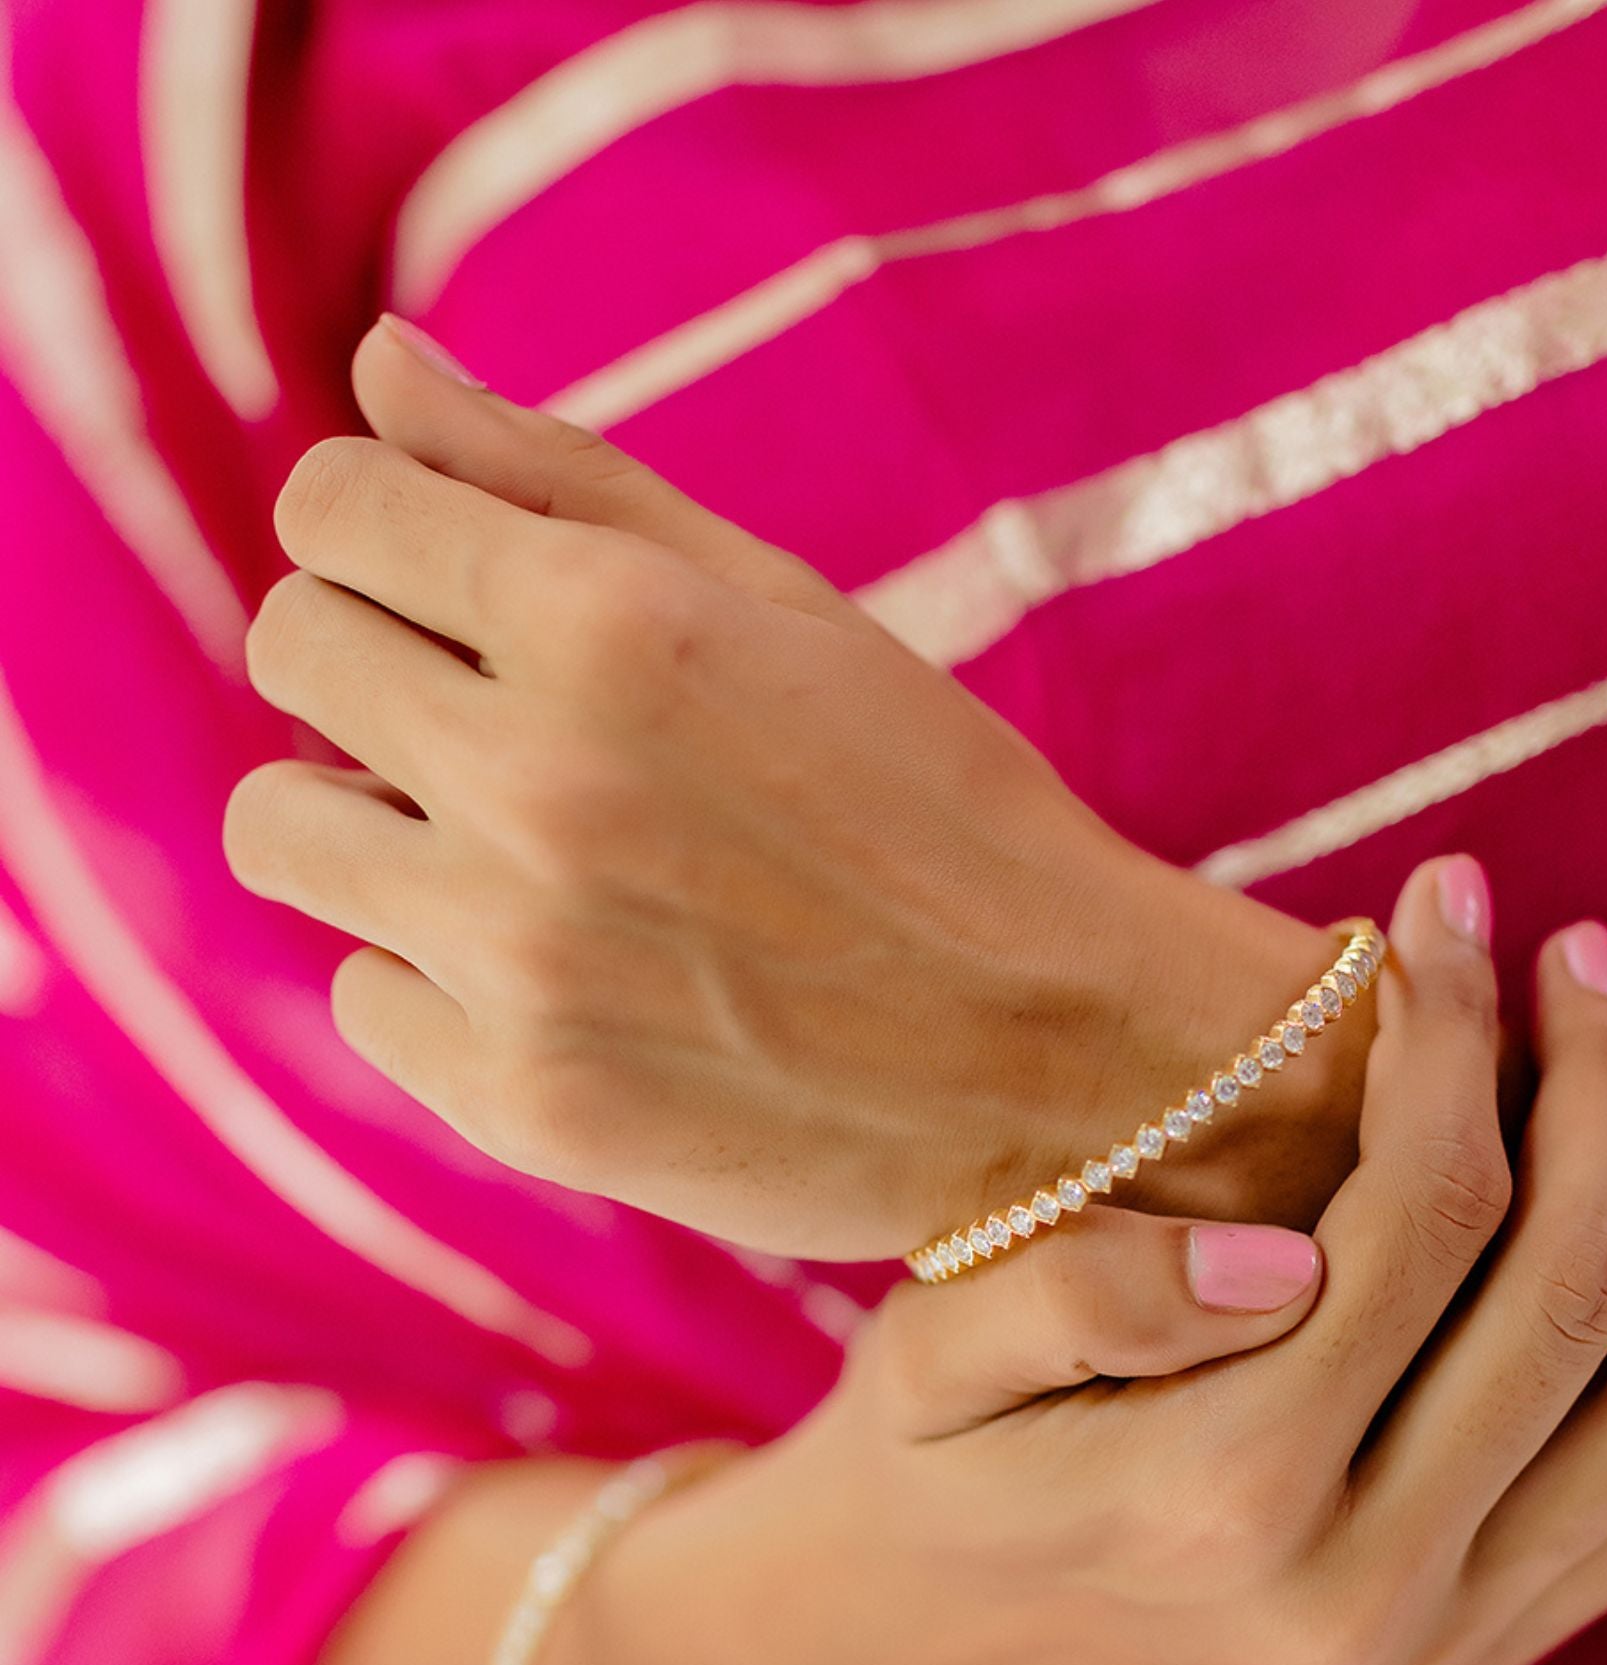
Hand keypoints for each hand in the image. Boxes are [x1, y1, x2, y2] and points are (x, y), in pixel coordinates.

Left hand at [226, 318, 1364, 1258]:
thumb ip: (563, 477)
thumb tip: (378, 367)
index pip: (334, 507)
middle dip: (372, 658)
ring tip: (509, 851)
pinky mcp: (519, 1100)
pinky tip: (566, 980)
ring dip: (372, 818)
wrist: (1071, 1058)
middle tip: (497, 718)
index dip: (384, 530)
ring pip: (280, 829)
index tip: (450, 582)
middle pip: (290, 648)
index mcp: (611, 618)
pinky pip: (361, 997)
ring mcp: (519, 954)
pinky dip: (436, 979)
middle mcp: (540, 778)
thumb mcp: (782, 607)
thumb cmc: (939, 809)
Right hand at [583, 866, 1606, 1664]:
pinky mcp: (1482, 1659)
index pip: (1415, 1216)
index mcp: (1219, 1490)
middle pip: (1566, 1296)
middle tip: (1592, 950)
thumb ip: (1084, 1296)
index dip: (1450, 1037)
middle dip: (1602, 1093)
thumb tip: (1288, 1249)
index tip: (1444, 906)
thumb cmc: (915, 1473)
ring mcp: (1442, 1643)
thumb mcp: (927, 1360)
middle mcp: (1362, 1588)